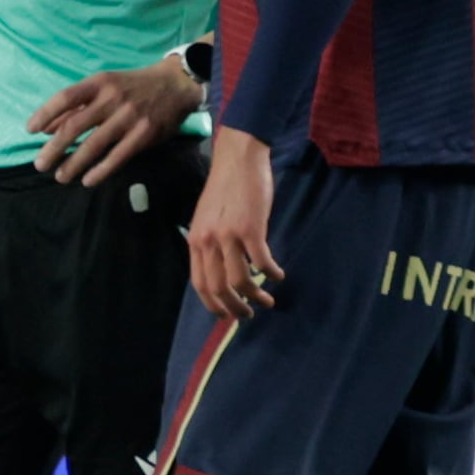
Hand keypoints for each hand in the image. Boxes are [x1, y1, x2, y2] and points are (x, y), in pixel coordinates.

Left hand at [27, 56, 203, 185]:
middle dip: (55, 147)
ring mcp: (129, 117)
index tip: (30, 130)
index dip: (45, 114)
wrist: (175, 84)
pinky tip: (88, 180)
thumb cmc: (132, 86)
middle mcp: (112, 98)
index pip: (65, 97)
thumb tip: (45, 128)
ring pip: (94, 144)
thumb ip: (77, 106)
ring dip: (74, 163)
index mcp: (99, 83)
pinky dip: (101, 170)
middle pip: (75, 125)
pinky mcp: (144, 134)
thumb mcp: (104, 86)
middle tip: (40, 164)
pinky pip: (118, 156)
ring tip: (60, 176)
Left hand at [186, 127, 282, 320]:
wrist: (238, 159)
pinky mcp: (250, 228)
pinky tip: (278, 275)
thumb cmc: (226, 187)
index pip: (199, 283)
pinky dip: (272, 273)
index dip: (213, 304)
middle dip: (235, 308)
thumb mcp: (207, 217)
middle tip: (249, 314)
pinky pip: (262, 262)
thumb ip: (210, 242)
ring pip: (240, 280)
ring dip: (255, 296)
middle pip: (218, 287)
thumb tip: (221, 270)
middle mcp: (208, 240)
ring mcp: (228, 235)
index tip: (226, 315)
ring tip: (267, 300)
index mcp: (196, 239)